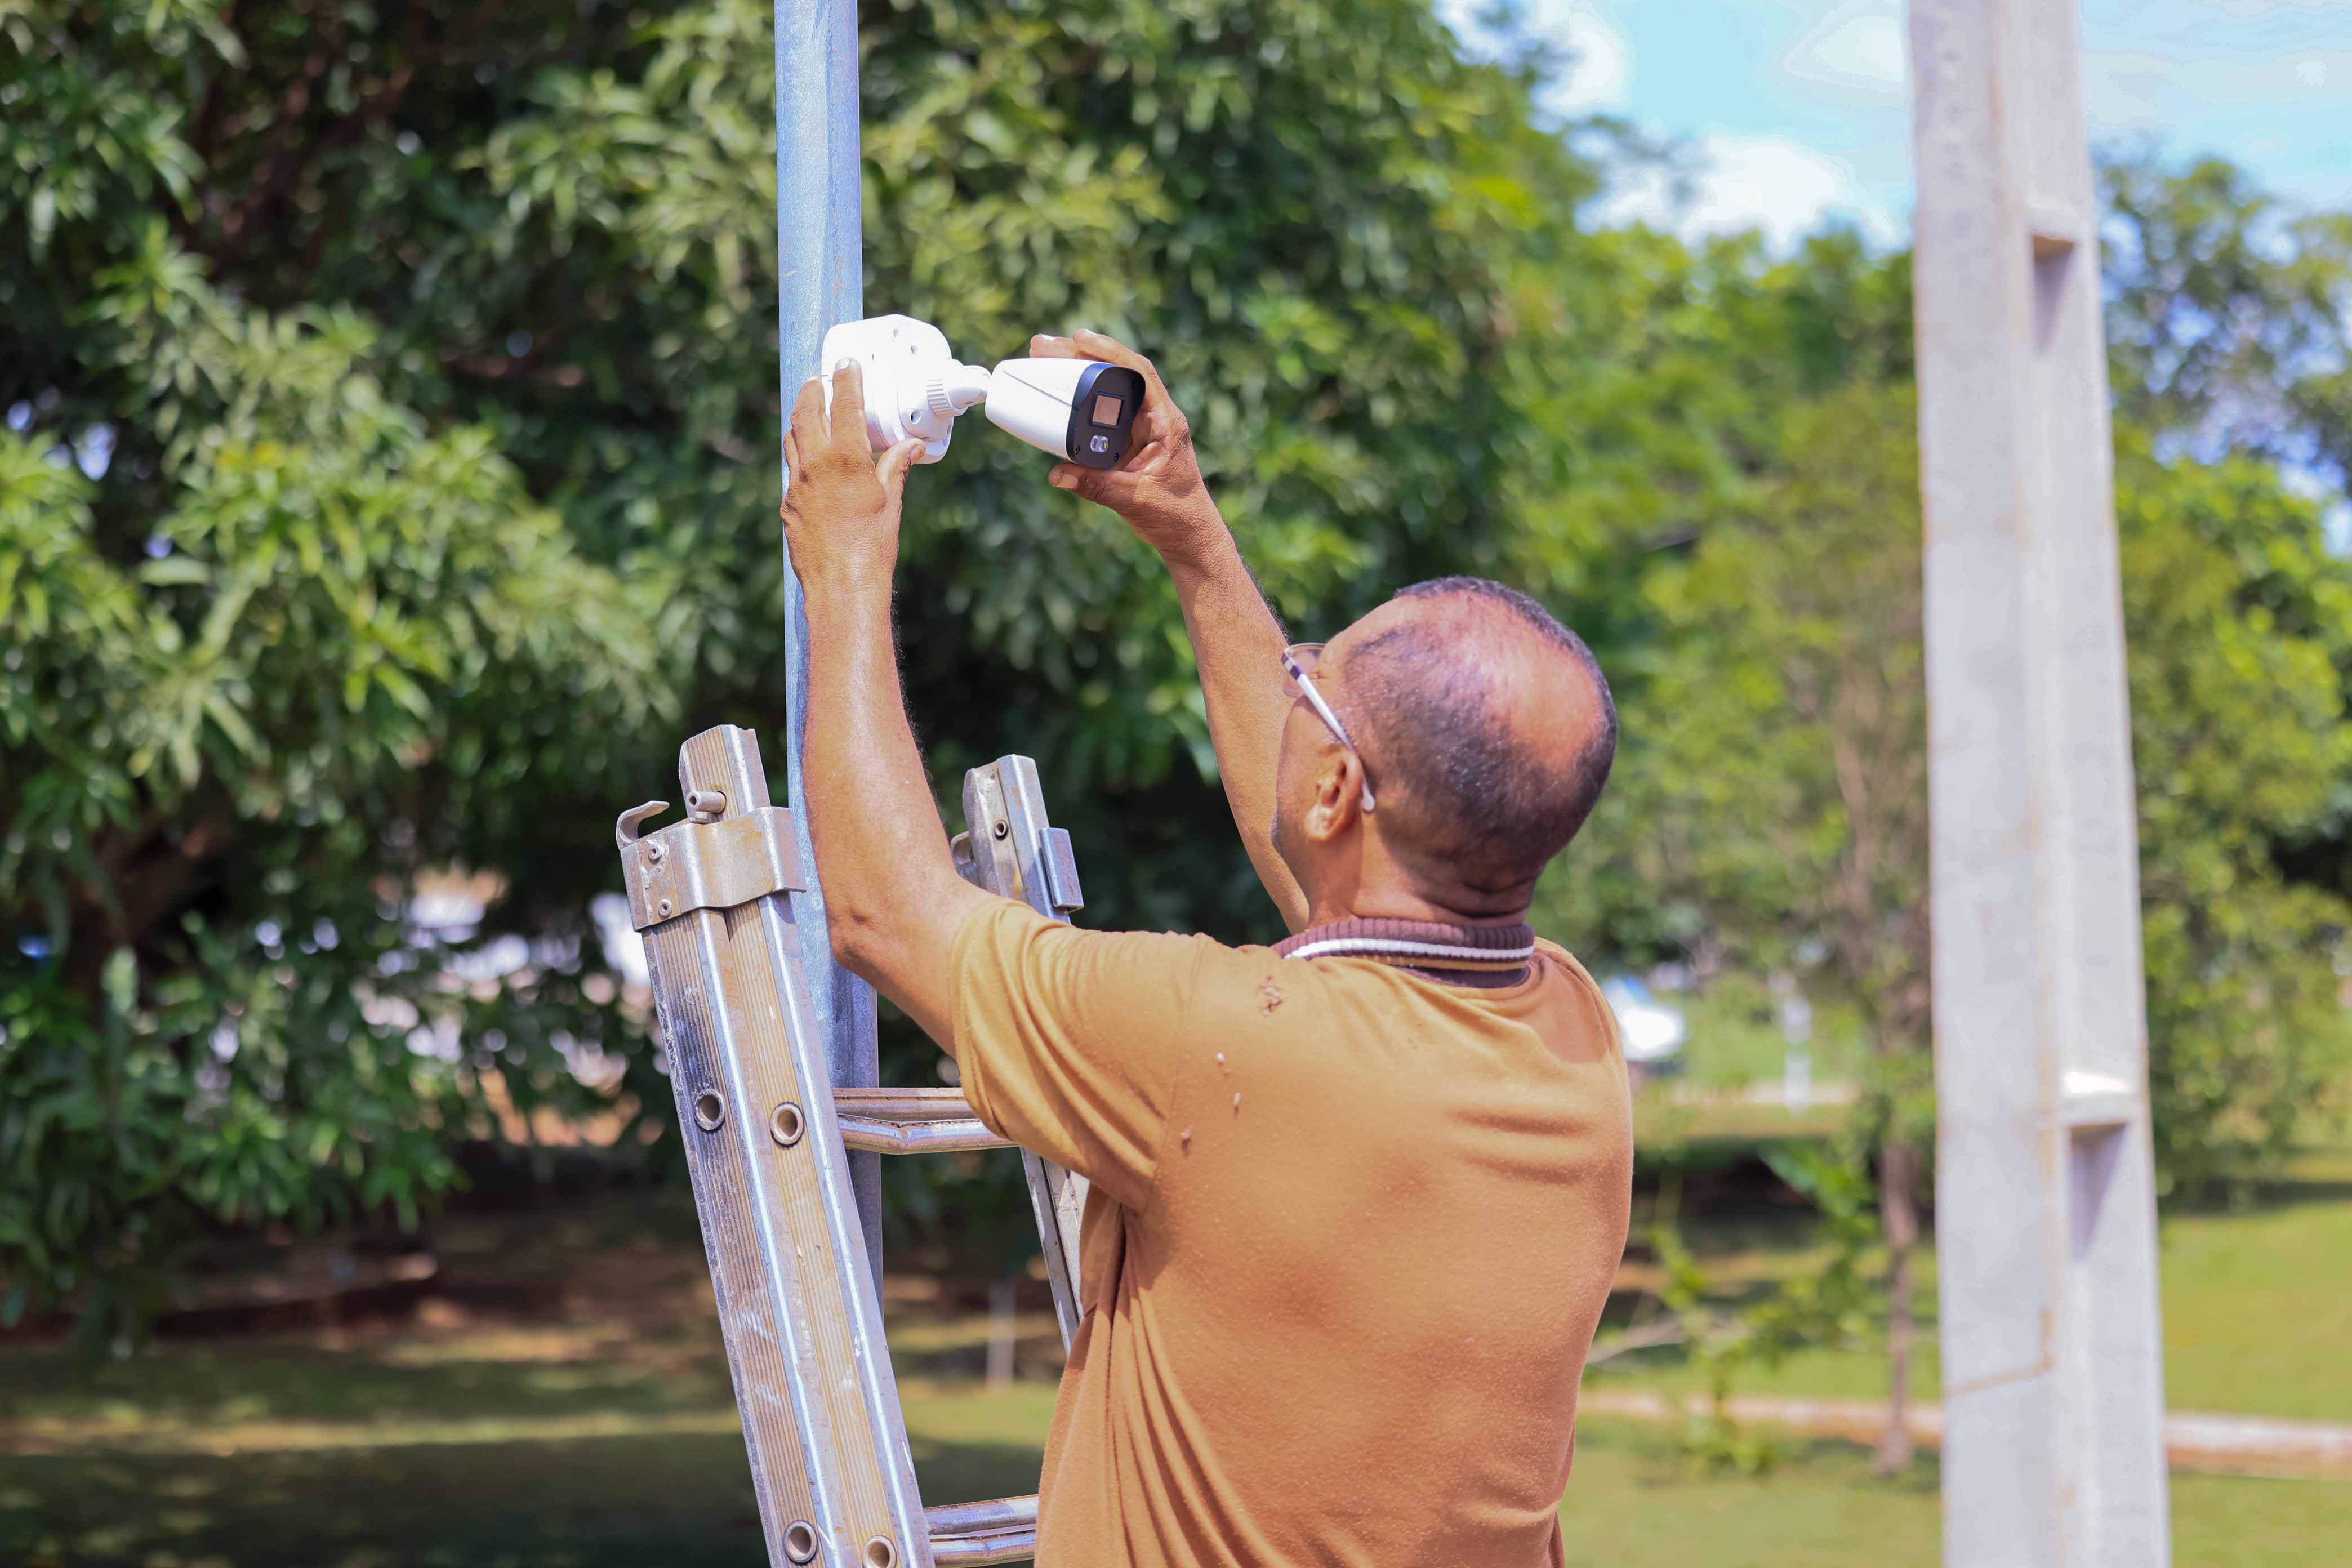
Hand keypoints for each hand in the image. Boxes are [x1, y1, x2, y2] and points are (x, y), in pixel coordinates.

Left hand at [781, 360, 923, 595]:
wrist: (841, 588)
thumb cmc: (872, 548)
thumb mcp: (891, 503)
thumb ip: (896, 467)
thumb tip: (912, 446)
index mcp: (844, 459)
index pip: (843, 406)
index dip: (846, 381)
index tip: (848, 364)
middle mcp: (813, 466)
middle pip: (805, 413)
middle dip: (812, 391)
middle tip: (820, 379)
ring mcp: (795, 486)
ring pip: (792, 439)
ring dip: (800, 419)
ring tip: (810, 409)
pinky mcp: (788, 506)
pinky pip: (791, 469)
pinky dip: (800, 454)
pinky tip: (811, 459)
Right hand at [1030, 329, 1220, 560]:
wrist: (1188, 535)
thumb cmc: (1175, 515)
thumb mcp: (1135, 500)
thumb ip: (1096, 486)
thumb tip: (1057, 475)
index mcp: (1166, 422)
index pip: (1139, 373)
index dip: (1110, 351)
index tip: (1079, 338)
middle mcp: (1155, 418)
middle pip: (1119, 374)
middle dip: (1082, 355)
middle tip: (1045, 346)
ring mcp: (1142, 428)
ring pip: (1110, 390)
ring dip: (1079, 373)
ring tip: (1045, 359)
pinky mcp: (1129, 442)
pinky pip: (1103, 413)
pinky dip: (1080, 400)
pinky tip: (1056, 392)